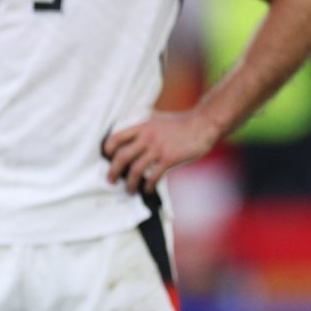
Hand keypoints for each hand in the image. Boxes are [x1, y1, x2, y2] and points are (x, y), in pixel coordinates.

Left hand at [102, 109, 221, 198]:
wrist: (203, 124)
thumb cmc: (182, 123)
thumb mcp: (158, 120)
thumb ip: (145, 128)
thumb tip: (134, 138)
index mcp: (143, 126)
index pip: (117, 137)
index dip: (108, 149)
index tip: (107, 157)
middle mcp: (147, 137)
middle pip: (122, 156)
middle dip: (113, 171)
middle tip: (111, 180)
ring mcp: (158, 148)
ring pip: (135, 170)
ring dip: (129, 184)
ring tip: (129, 191)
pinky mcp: (169, 159)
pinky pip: (153, 176)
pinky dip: (148, 186)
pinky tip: (147, 190)